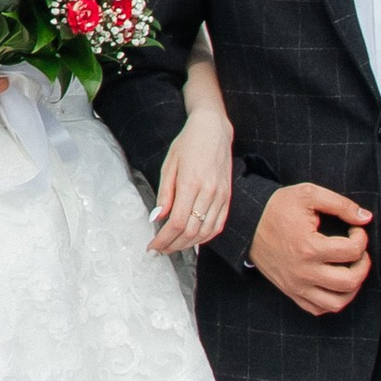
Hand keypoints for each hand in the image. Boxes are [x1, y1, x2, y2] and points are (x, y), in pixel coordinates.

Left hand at [148, 111, 232, 256]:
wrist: (214, 130)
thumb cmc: (188, 144)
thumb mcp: (169, 165)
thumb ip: (164, 194)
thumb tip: (157, 218)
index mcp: (191, 183)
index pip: (177, 222)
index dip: (164, 240)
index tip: (153, 246)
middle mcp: (209, 192)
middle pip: (192, 232)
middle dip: (173, 246)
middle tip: (160, 250)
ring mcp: (221, 196)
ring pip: (206, 232)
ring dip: (188, 245)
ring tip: (173, 247)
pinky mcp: (228, 197)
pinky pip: (218, 224)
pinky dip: (206, 237)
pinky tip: (193, 240)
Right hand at [249, 182, 374, 317]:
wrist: (246, 223)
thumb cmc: (277, 208)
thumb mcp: (308, 194)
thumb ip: (340, 204)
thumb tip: (365, 218)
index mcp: (309, 248)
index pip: (352, 251)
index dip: (361, 237)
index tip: (354, 229)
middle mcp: (303, 272)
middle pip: (349, 281)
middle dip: (363, 265)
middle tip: (358, 252)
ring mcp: (296, 286)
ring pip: (337, 303)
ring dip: (352, 288)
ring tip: (351, 270)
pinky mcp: (291, 292)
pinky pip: (318, 309)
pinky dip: (333, 300)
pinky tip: (334, 283)